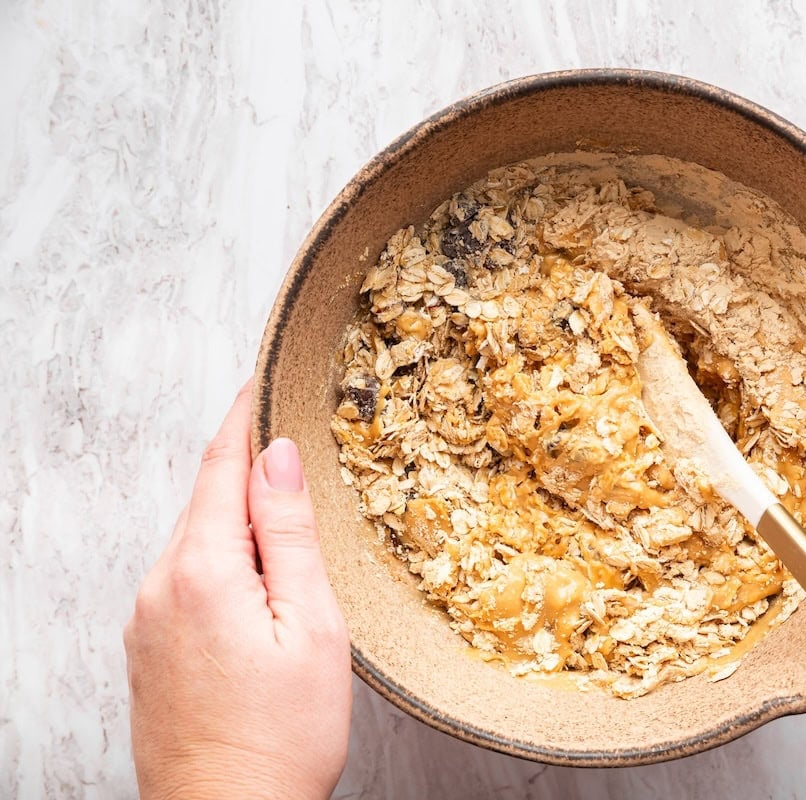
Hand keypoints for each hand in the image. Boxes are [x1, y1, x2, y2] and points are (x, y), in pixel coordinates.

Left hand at [124, 385, 351, 798]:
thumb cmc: (282, 734)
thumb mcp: (311, 625)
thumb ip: (290, 534)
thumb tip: (278, 457)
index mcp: (202, 570)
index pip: (221, 466)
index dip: (244, 416)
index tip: (262, 374)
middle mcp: (160, 585)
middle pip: (208, 500)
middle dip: (248, 468)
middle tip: (299, 445)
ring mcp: (147, 618)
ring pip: (198, 539)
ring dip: (239, 518)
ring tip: (294, 526)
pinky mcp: (150, 646)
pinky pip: (186, 576)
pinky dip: (223, 558)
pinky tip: (260, 583)